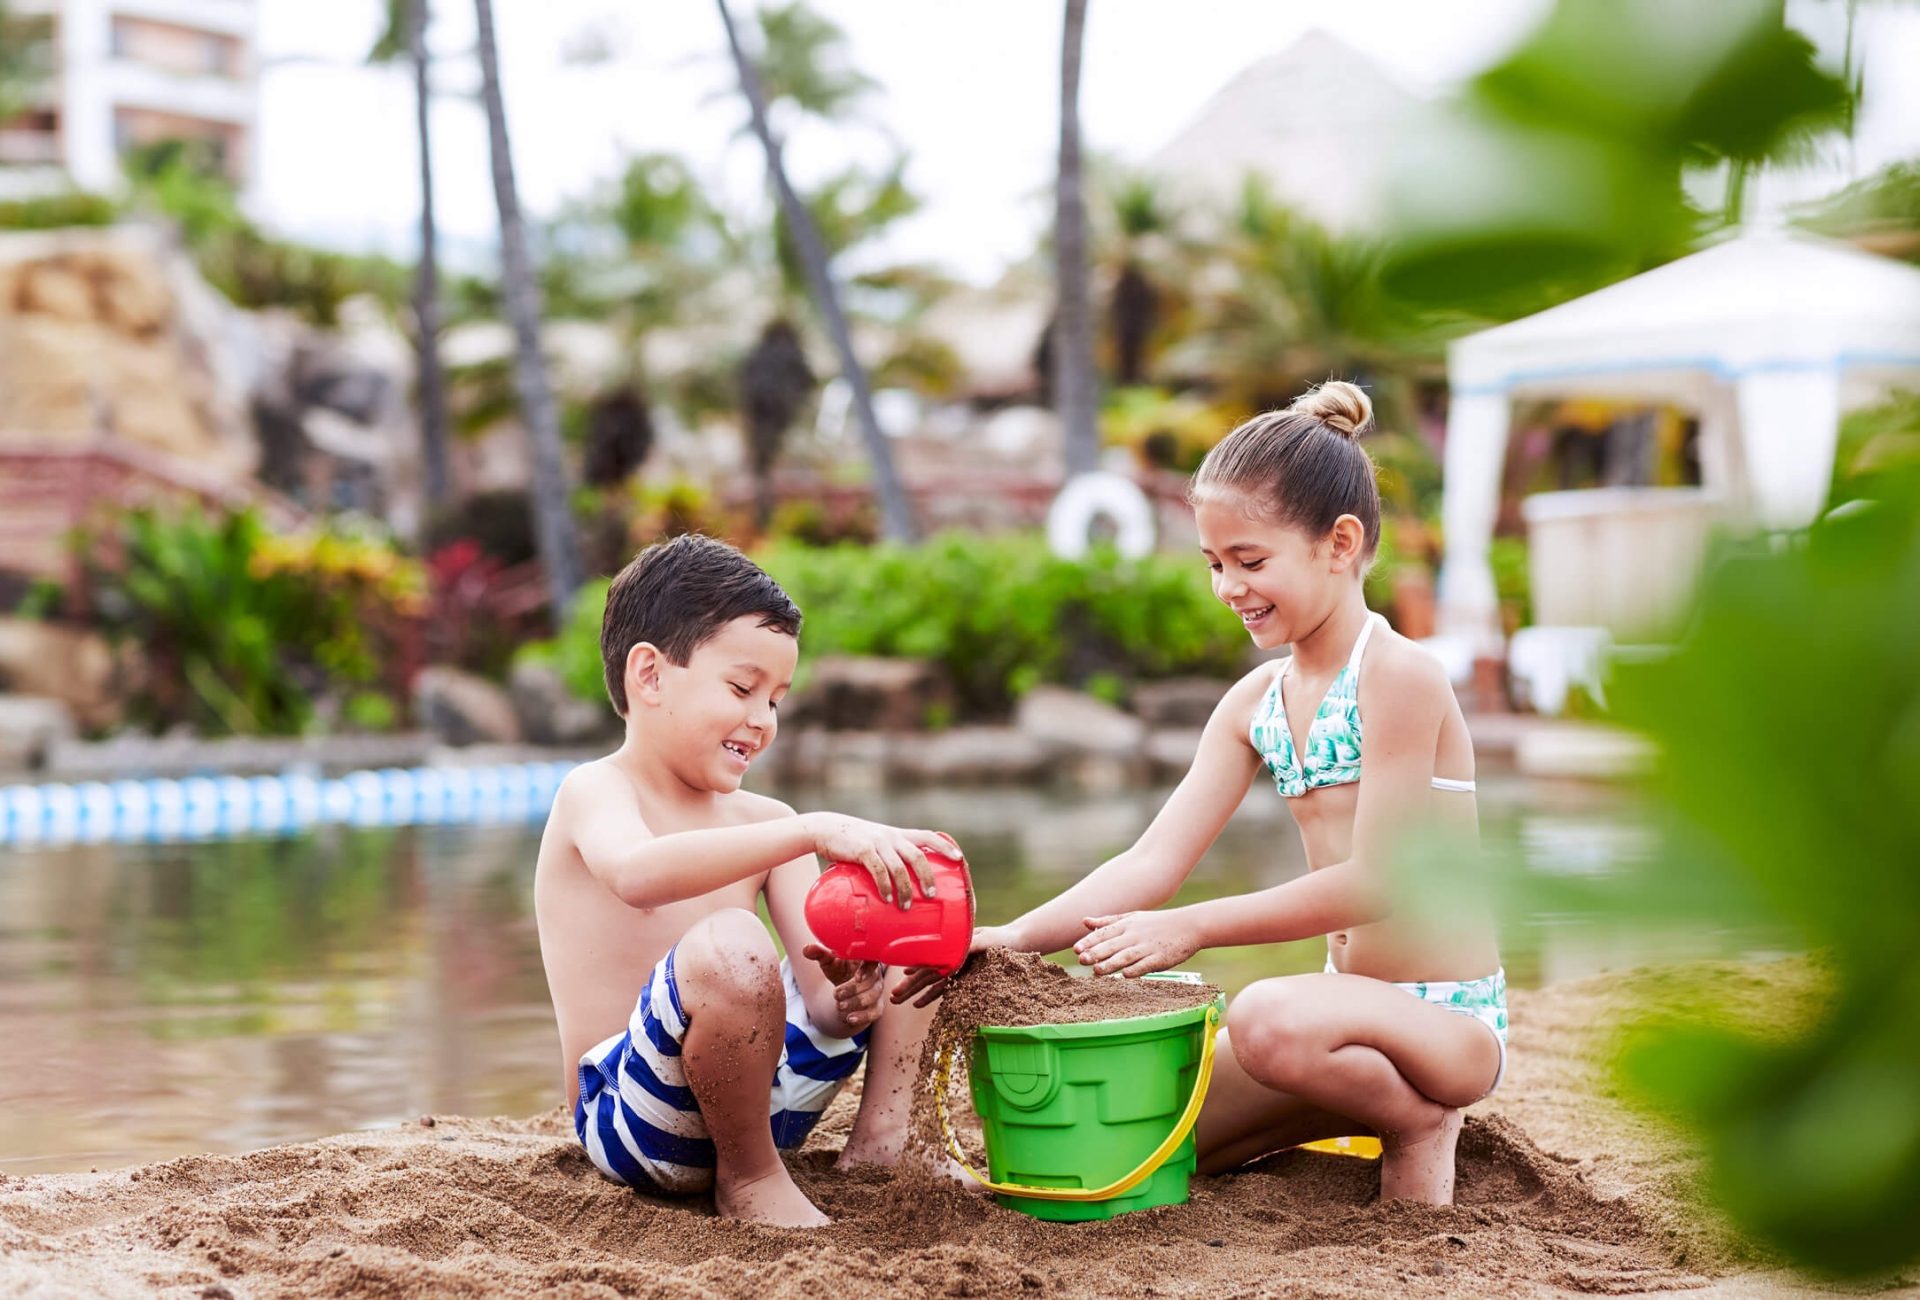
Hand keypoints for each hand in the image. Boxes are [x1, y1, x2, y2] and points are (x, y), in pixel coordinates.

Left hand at [801, 944, 885, 1032]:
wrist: (842, 986)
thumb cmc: (838, 968)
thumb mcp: (828, 960)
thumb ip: (820, 953)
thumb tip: (807, 949)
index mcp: (865, 958)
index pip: (873, 961)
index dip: (867, 969)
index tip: (857, 977)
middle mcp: (875, 974)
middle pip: (871, 981)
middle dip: (853, 989)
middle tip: (836, 994)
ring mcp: (877, 990)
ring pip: (873, 997)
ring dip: (856, 1003)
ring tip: (839, 1007)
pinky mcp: (876, 1006)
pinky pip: (875, 1013)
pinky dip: (863, 1017)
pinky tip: (849, 1020)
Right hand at [803, 814, 960, 909]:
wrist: (825, 829)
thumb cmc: (852, 842)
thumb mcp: (875, 844)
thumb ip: (888, 858)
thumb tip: (899, 887)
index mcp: (897, 835)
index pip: (928, 836)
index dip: (945, 846)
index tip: (959, 858)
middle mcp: (891, 837)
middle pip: (918, 855)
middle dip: (927, 876)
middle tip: (932, 895)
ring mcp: (877, 842)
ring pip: (899, 866)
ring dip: (905, 888)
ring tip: (906, 906)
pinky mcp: (862, 850)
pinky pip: (878, 869)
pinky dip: (884, 885)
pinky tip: (887, 898)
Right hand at [891, 923, 1022, 1006]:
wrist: (1016, 943)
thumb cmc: (1001, 939)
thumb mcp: (985, 940)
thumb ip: (970, 945)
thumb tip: (955, 951)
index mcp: (952, 948)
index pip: (930, 960)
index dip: (916, 968)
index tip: (902, 975)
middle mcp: (950, 959)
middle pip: (926, 973)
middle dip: (908, 985)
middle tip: (892, 996)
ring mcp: (955, 970)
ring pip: (930, 983)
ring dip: (914, 992)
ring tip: (896, 1000)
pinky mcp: (962, 979)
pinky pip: (944, 990)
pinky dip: (930, 996)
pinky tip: (917, 1004)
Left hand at [1073, 910, 1201, 977]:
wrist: (1188, 926)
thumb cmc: (1157, 923)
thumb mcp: (1131, 917)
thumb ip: (1107, 921)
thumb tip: (1084, 922)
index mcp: (1127, 925)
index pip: (1104, 933)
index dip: (1090, 941)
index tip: (1076, 949)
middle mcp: (1135, 935)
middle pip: (1113, 945)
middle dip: (1096, 953)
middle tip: (1081, 960)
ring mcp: (1148, 947)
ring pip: (1126, 956)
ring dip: (1111, 964)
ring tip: (1097, 971)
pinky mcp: (1160, 958)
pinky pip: (1146, 965)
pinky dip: (1136, 969)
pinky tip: (1125, 975)